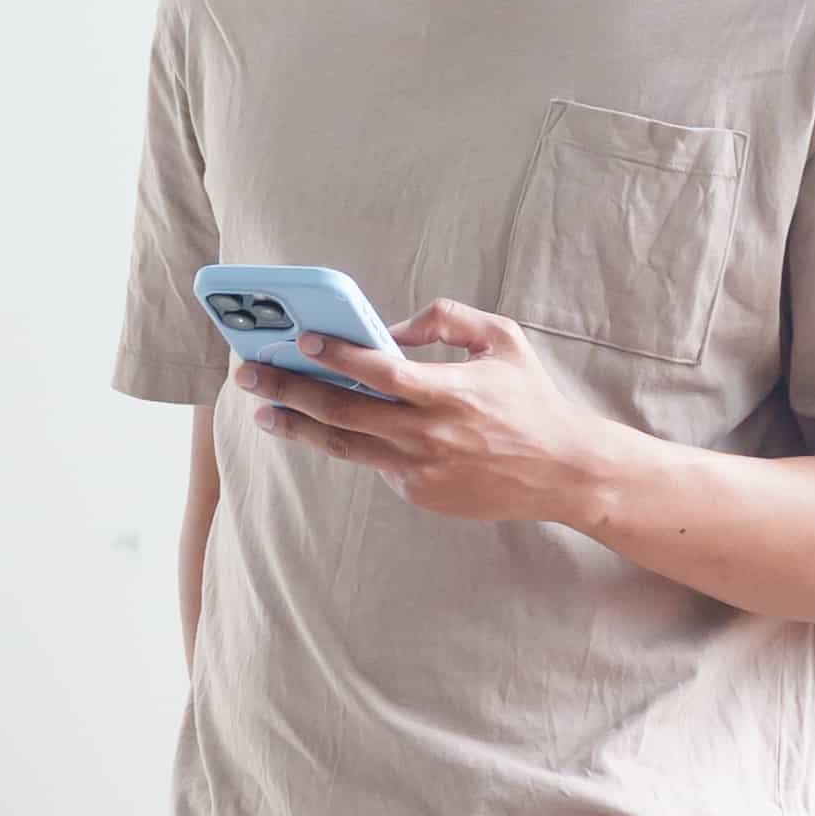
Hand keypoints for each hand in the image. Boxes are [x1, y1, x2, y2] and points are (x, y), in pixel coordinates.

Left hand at [252, 300, 634, 533]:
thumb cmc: (531, 399)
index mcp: (451, 392)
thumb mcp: (501, 341)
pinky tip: (325, 428)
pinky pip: (375, 463)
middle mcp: (431, 434)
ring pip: (345, 446)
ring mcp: (421, 470)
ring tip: (265, 411)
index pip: (382, 372)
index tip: (303, 340)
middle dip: (292, 391)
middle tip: (251, 376)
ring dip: (299, 426)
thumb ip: (447, 320)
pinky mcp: (419, 494)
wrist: (562, 472)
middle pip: (345, 412)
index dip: (339, 356)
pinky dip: (351, 443)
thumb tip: (390, 327)